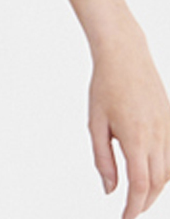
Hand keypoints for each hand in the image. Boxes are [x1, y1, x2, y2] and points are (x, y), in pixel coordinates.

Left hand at [88, 30, 169, 218]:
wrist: (125, 54)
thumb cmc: (105, 85)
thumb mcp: (96, 122)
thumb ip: (103, 158)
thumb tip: (110, 190)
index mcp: (136, 138)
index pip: (140, 185)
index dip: (134, 207)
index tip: (125, 218)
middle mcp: (157, 137)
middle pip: (158, 183)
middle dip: (145, 201)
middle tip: (130, 211)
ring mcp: (168, 129)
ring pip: (168, 171)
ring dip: (156, 188)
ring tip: (139, 195)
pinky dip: (165, 170)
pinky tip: (153, 173)